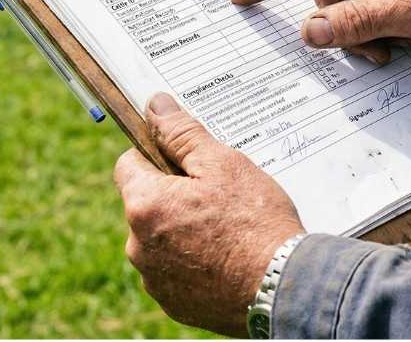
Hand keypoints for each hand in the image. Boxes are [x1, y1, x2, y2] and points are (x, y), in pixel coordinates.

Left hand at [114, 93, 305, 336]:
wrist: (282, 287)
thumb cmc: (255, 222)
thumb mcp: (222, 163)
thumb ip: (182, 133)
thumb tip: (155, 106)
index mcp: (144, 205)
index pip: (129, 164)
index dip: (157, 155)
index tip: (186, 160)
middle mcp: (138, 246)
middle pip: (147, 204)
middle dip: (174, 196)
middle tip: (217, 196)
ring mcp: (155, 279)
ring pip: (161, 239)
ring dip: (182, 230)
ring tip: (226, 230)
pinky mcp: (174, 304)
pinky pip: (176, 272)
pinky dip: (194, 262)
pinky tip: (226, 258)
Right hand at [229, 0, 410, 61]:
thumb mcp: (408, 14)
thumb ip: (355, 22)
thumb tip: (307, 32)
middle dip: (345, 25)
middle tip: (379, 50)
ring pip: (348, 3)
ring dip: (365, 30)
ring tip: (400, 44)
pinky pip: (369, 3)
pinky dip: (379, 25)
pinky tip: (405, 36)